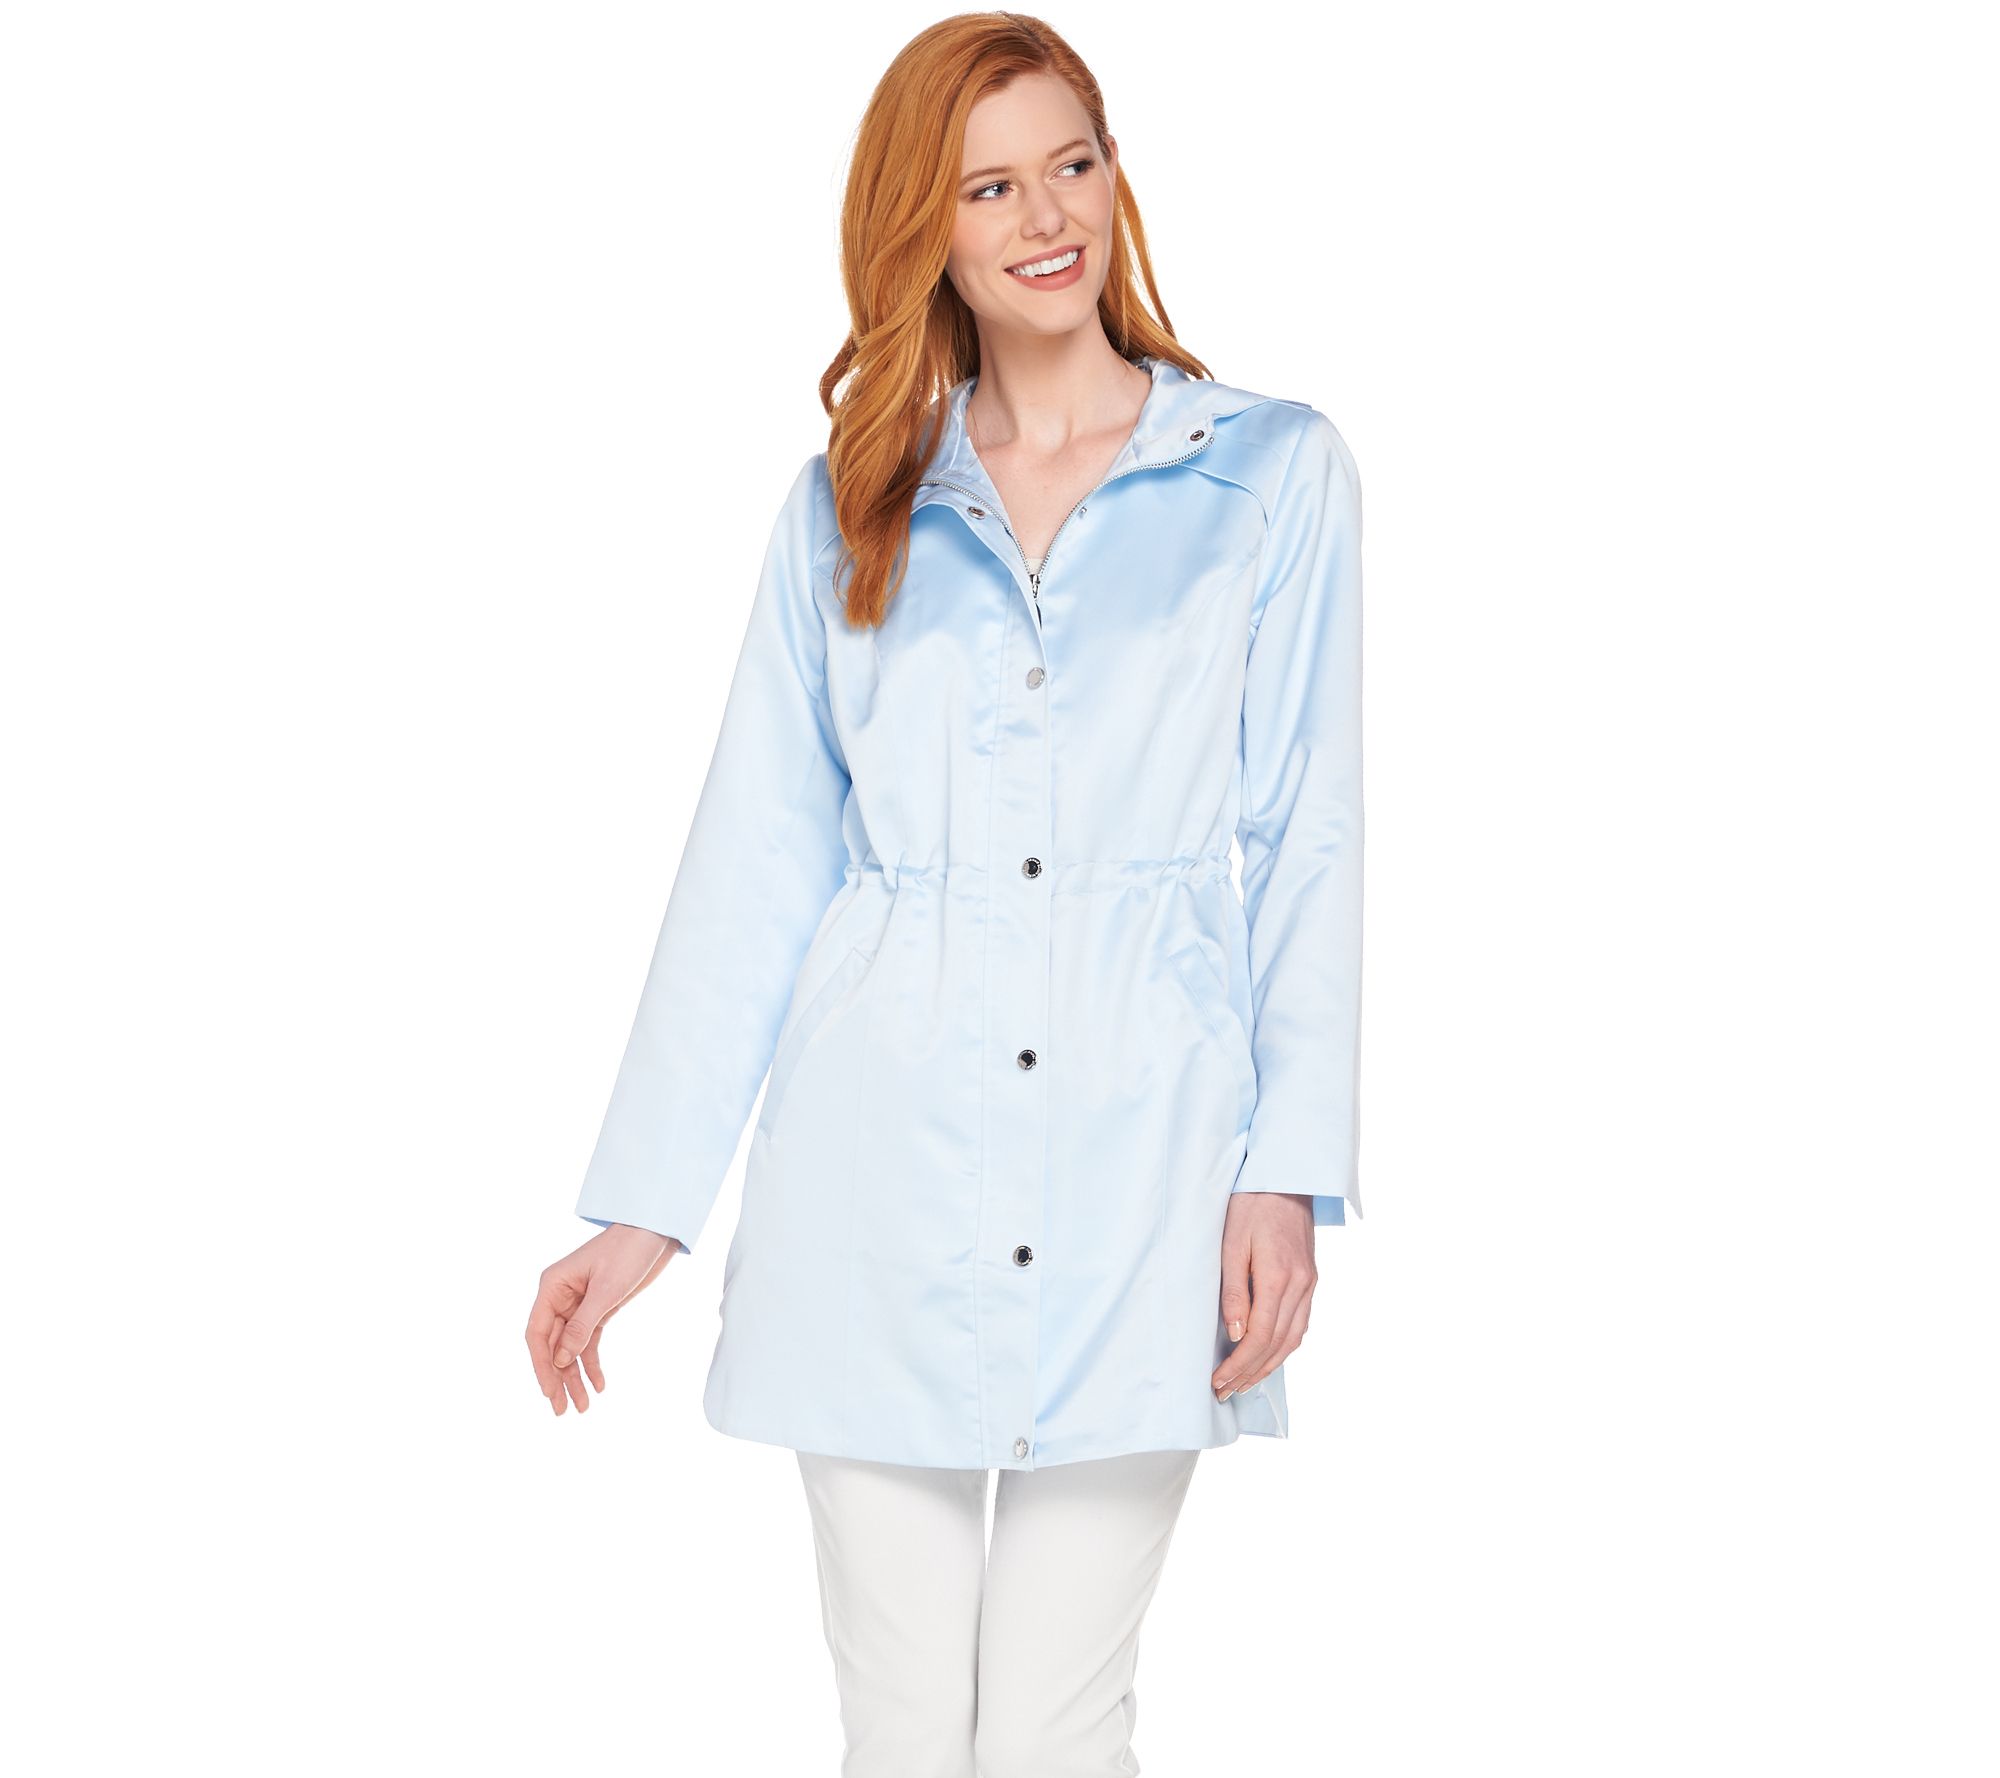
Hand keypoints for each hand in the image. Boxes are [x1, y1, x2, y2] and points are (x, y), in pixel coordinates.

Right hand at [527, 1224, 678, 1414]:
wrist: (655, 1233)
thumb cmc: (628, 1252)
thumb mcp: (606, 1290)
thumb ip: (582, 1325)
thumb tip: (561, 1360)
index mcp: (553, 1286)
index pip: (537, 1333)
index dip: (541, 1365)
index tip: (549, 1391)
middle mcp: (560, 1297)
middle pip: (552, 1345)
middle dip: (557, 1378)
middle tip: (562, 1410)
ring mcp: (578, 1305)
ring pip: (570, 1348)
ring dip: (575, 1377)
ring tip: (582, 1407)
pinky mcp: (598, 1309)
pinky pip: (589, 1342)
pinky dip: (592, 1363)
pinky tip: (599, 1385)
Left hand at [1213, 1193, 1316, 1400]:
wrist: (1285, 1178)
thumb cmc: (1250, 1206)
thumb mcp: (1231, 1244)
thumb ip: (1234, 1291)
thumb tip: (1235, 1334)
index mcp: (1278, 1276)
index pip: (1260, 1336)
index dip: (1239, 1364)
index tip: (1218, 1380)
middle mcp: (1300, 1285)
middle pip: (1277, 1344)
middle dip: (1251, 1373)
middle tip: (1225, 1391)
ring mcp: (1310, 1283)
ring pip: (1293, 1339)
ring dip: (1268, 1365)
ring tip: (1243, 1383)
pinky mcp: (1311, 1279)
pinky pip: (1300, 1324)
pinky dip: (1283, 1347)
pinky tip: (1267, 1356)